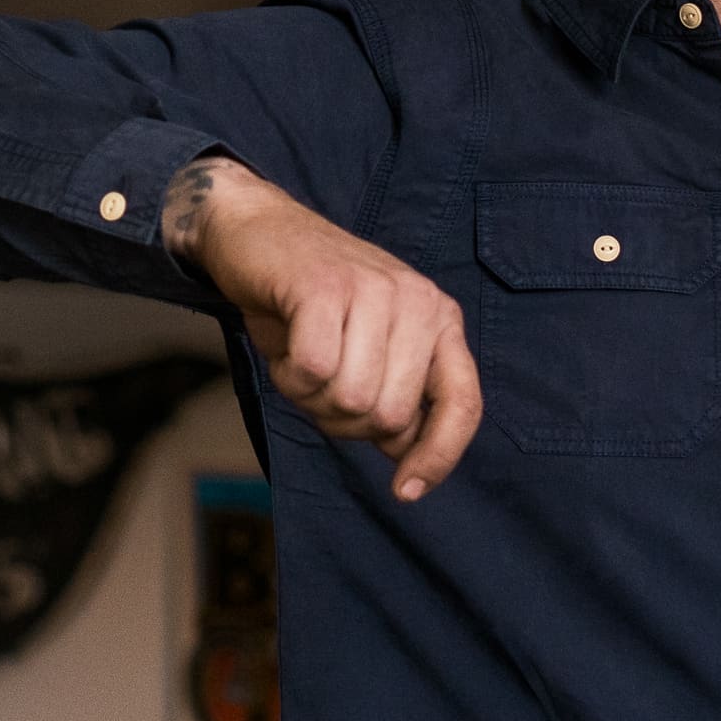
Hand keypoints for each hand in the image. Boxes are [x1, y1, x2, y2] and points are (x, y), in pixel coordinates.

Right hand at [165, 157, 480, 500]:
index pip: (462, 404)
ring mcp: (375, 291)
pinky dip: (288, 374)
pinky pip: (313, 370)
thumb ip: (394, 395)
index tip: (406, 491)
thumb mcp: (368, 348)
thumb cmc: (311, 300)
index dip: (439, 456)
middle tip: (319, 384)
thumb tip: (409, 455)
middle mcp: (419, 302)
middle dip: (343, 419)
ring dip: (310, 396)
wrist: (258, 228)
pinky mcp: (326, 287)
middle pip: (390, 416)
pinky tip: (285, 345)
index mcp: (439, 319)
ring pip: (350, 398)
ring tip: (301, 358)